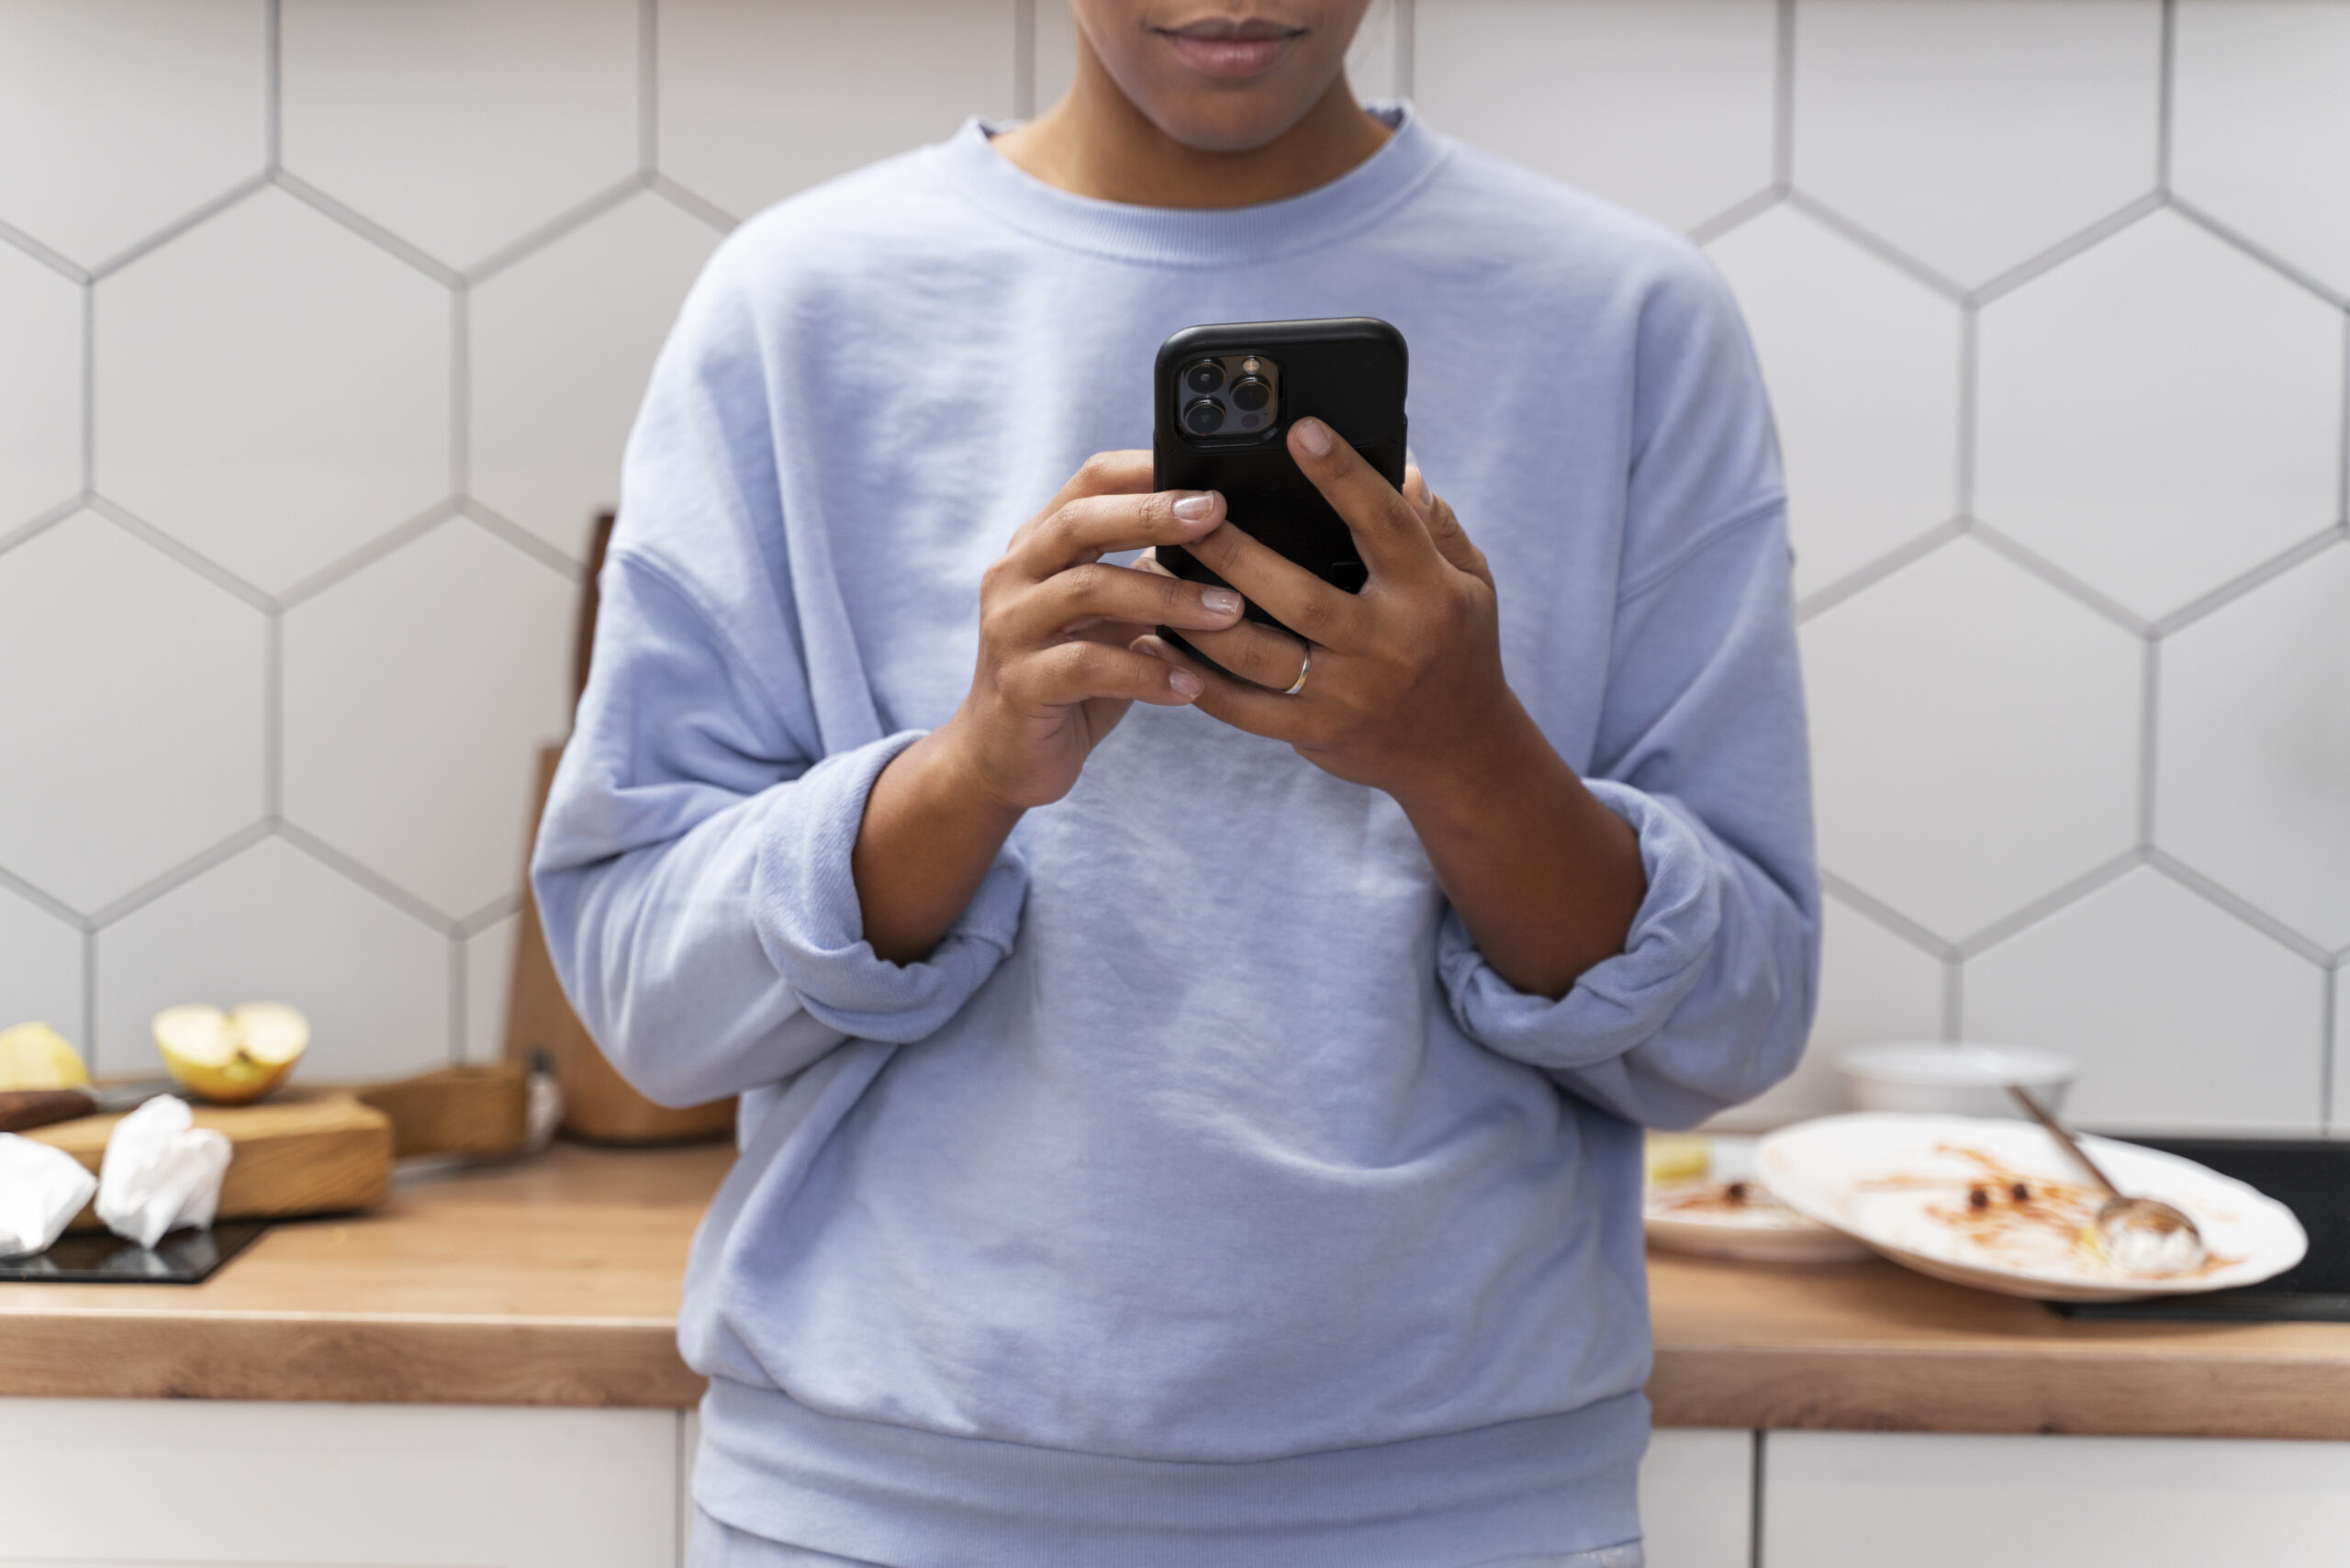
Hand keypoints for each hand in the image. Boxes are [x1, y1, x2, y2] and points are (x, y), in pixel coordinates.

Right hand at [938, 451, 1248, 810]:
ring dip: (1166, 597)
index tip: (1210, 475)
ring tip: (1228, 611)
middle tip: (1218, 514)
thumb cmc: (1073, 677)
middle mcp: (1014, 575)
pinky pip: (1087, 667)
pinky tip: (1190, 685)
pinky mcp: (1019, 684)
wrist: (1003, 757)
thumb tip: (1231, 541)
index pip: (1088, 482)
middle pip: (1080, 522)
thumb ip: (1146, 574)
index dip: (1145, 468)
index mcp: (1039, 546)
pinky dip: (1146, 672)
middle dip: (1153, 513)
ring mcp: (1010, 628)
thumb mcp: (1109, 617)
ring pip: (1088, 590)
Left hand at [1138, 420, 1646, 996]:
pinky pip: (1241, 707)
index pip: (1384, 524)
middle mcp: (1386, 646)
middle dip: (1236, 553)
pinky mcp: (1312, 733)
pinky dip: (1193, 676)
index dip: (1343, 475)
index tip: (1300, 429)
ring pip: (1257, 654)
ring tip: (1152, 570)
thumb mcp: (1469, 579)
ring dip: (1197, 615)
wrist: (1461, 755)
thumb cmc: (1459, 645)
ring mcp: (1345, 695)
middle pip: (1299, 595)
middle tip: (1186, 511)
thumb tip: (1400, 463)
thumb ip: (1432, 522)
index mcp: (1428, 594)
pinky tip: (1154, 641)